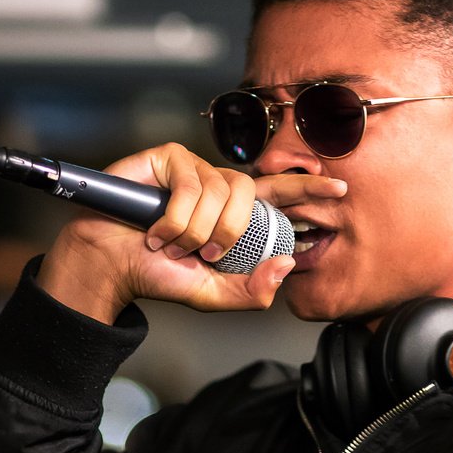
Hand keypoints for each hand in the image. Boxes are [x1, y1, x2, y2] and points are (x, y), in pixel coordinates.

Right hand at [36, 141, 345, 321]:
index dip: (309, 189)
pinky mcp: (170, 158)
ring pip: (218, 194)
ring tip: (170, 243)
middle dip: (226, 233)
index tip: (340, 188)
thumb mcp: (211, 294)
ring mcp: (194, 169)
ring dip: (194, 231)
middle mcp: (218, 187)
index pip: (280, 195)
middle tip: (200, 255)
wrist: (111, 262)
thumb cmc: (157, 273)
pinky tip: (157, 229)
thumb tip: (288, 265)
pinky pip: (191, 186)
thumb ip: (251, 290)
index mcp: (234, 214)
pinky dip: (176, 218)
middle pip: (249, 197)